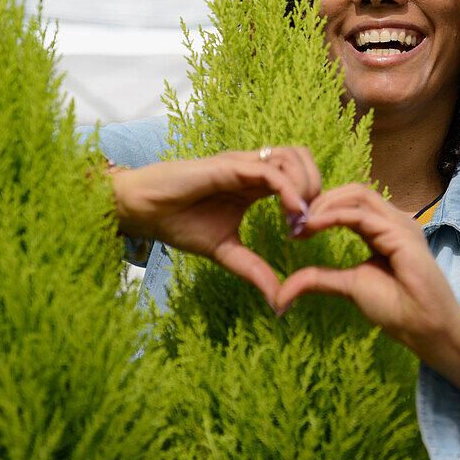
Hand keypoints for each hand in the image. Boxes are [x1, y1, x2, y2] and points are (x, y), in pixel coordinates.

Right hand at [111, 146, 320, 308]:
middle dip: (317, 187)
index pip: (300, 175)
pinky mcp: (229, 166)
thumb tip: (279, 302)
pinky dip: (289, 190)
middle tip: (309, 222)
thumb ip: (254, 270)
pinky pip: (270, 171)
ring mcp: (242, 164)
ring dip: (306, 186)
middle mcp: (253, 168)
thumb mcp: (226, 252)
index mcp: (255, 184)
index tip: (304, 234)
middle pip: (304, 158)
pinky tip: (292, 215)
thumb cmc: (179, 223)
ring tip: (299, 219)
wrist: (142, 211)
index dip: (312, 200)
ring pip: (293, 157)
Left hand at [274, 184, 459, 398]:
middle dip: (319, 200)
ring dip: (324, 204)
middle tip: (293, 222)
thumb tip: (281, 292)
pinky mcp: (402, 234)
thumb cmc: (397, 308)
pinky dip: (333, 216)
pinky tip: (313, 226)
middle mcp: (393, 221)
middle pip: (353, 191)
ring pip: (357, 194)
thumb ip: (317, 280)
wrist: (424, 328)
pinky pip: (361, 214)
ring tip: (301, 223)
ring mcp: (400, 224)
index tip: (294, 228)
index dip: (320, 208)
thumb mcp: (347, 286)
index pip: (350, 202)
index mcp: (383, 229)